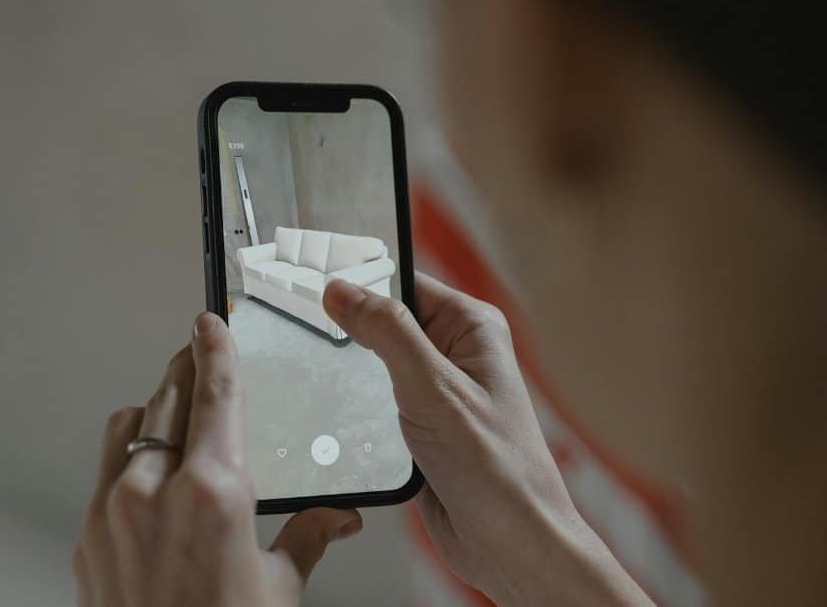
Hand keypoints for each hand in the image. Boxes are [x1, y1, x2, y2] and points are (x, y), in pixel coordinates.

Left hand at [73, 312, 361, 606]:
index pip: (214, 393)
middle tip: (200, 359)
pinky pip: (107, 471)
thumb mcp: (280, 589)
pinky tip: (153, 476)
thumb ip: (307, 537)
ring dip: (154, 410)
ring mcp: (112, 513)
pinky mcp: (88, 537)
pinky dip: (132, 456)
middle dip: (186, 371)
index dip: (214, 348)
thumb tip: (336, 518)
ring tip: (177, 415)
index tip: (210, 323)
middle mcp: (153, 491)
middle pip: (167, 397)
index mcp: (213, 493)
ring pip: (129, 426)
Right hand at [323, 274, 651, 605]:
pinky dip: (358, 415)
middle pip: (386, 325)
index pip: (405, 283)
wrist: (510, 543)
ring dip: (354, 381)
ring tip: (330, 385)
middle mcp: (457, 355)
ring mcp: (439, 394)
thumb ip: (387, 333)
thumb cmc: (497, 469)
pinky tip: (346, 423)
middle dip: (352, 337)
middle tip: (316, 341)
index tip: (317, 289)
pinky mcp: (423, 429)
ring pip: (375, 369)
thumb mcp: (432, 388)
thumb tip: (343, 291)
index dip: (361, 285)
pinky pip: (377, 407)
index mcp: (471, 328)